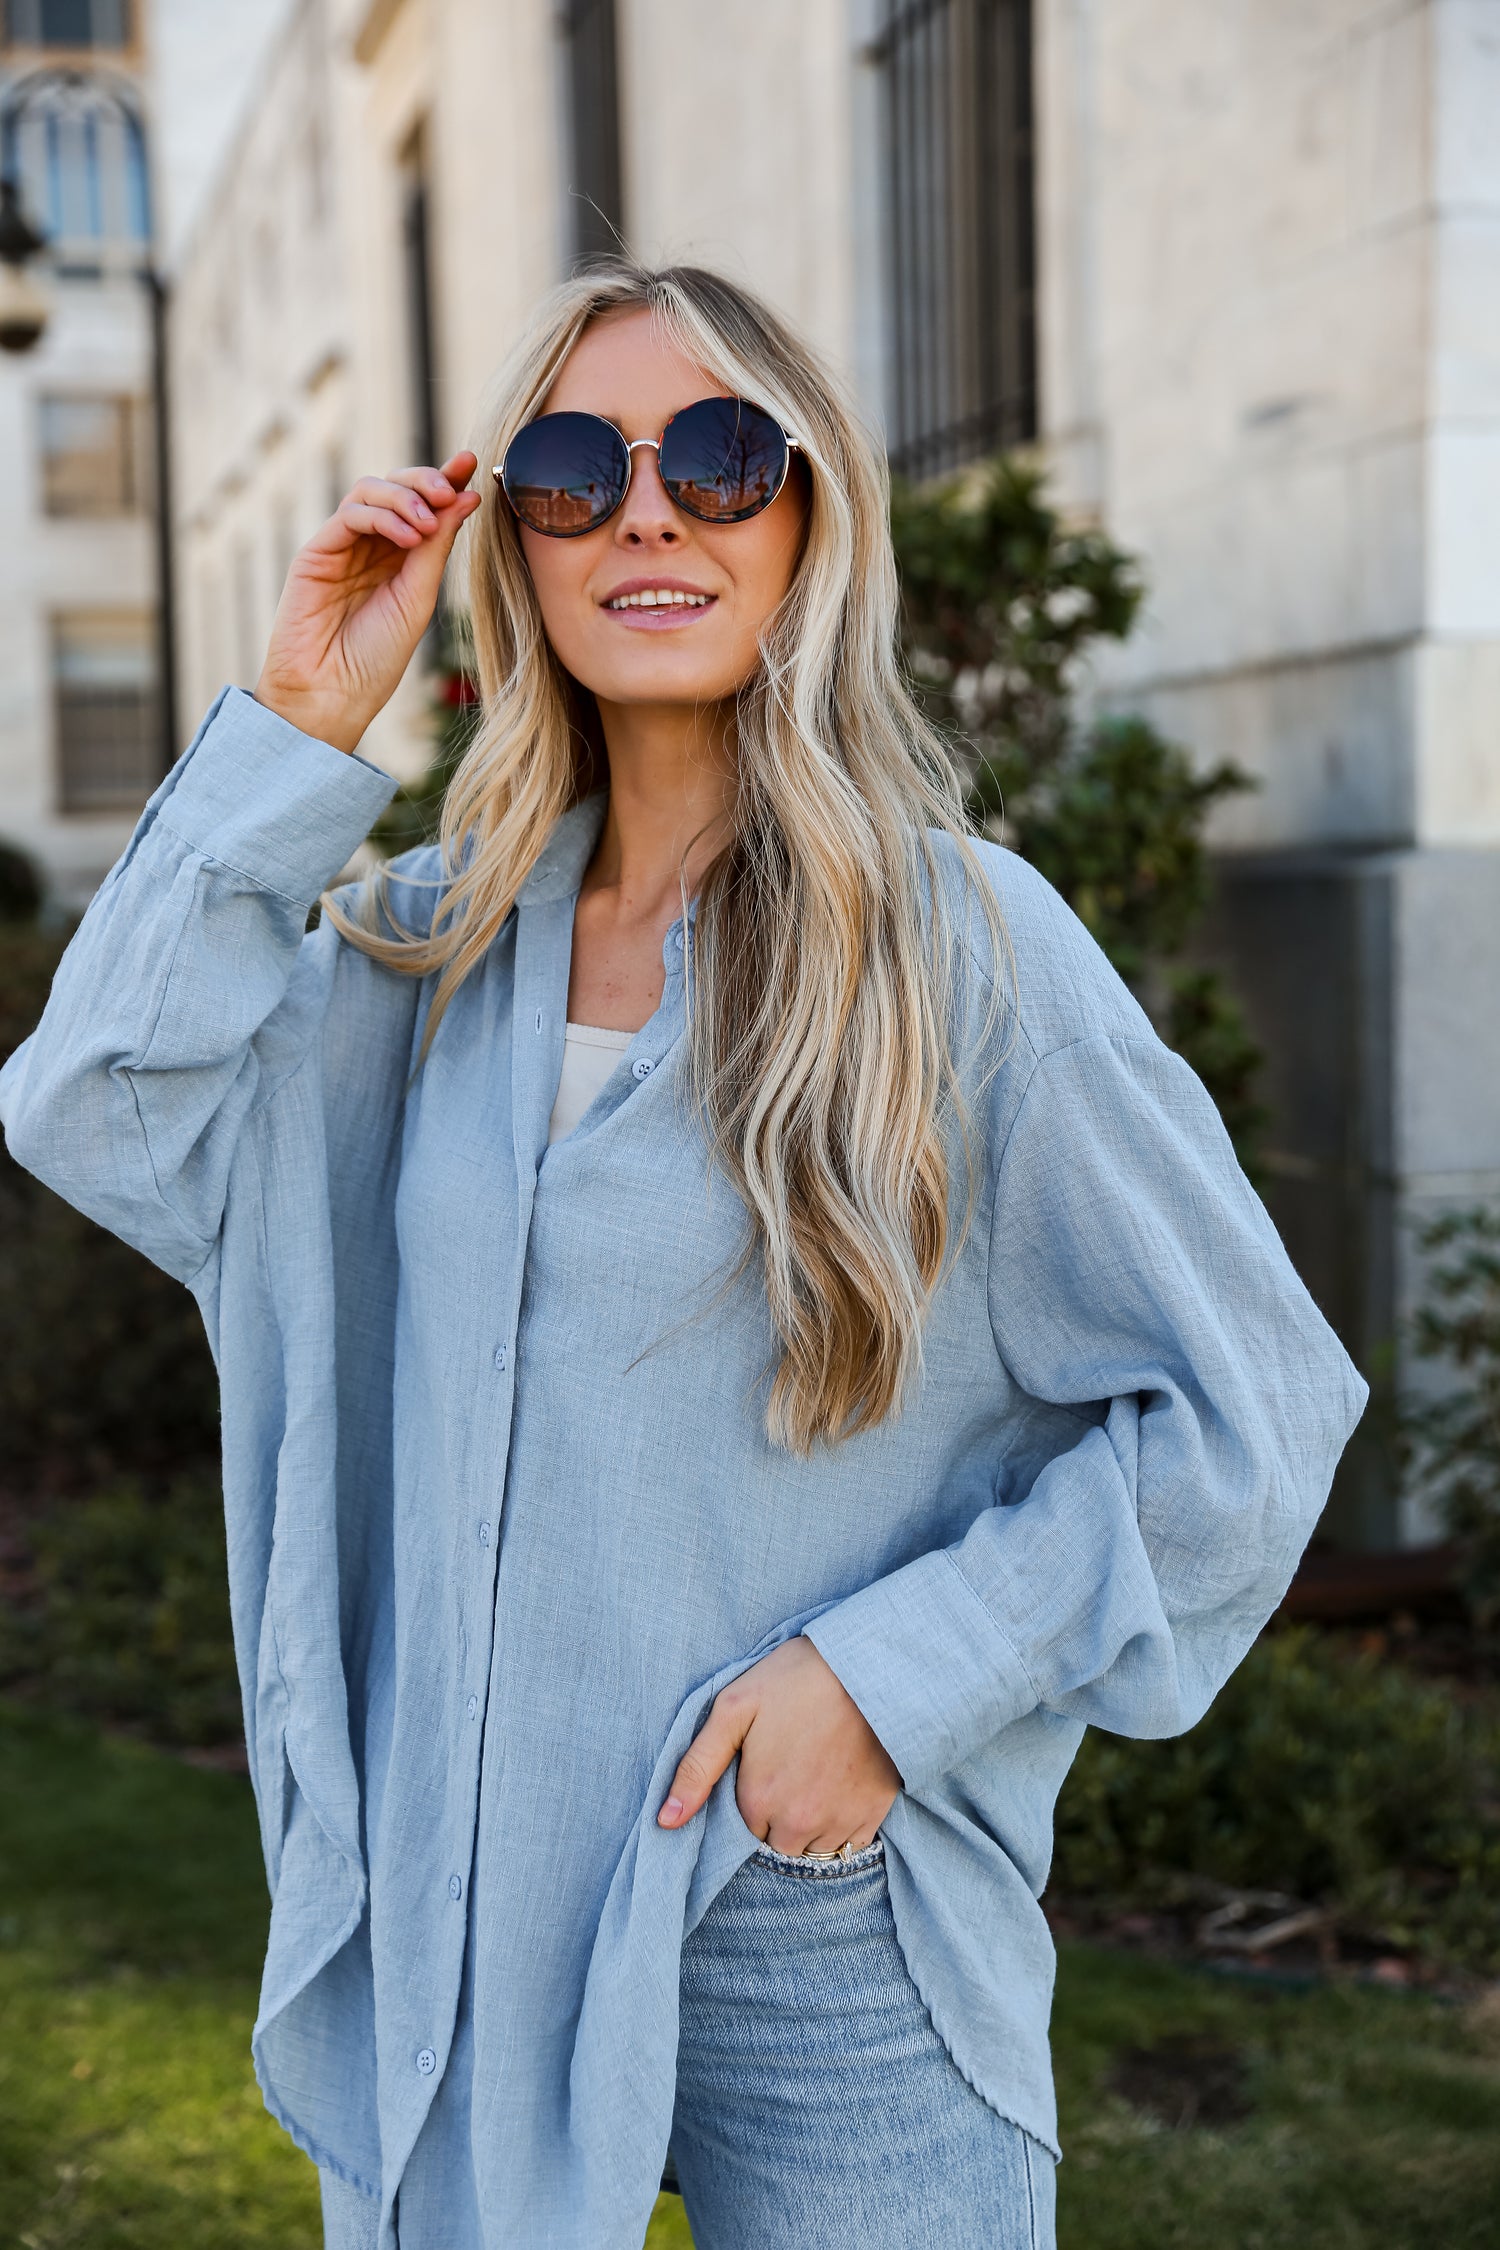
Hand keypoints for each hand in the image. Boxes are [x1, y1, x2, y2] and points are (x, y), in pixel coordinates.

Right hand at [254, 450, 483, 752]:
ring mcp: (342, 546)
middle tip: (451, 489)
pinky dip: (382, 517)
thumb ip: (437, 549)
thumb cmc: (376, 658)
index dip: (446, 480)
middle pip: (396, 487)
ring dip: (405, 497)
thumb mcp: (419, 598)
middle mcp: (371, 546)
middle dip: (426, 480)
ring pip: (371, 491)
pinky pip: (349, 514)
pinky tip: (407, 537)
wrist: (332, 694)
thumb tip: (466, 498)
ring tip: (428, 524)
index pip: (424, 506)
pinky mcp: (316, 552)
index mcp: (400, 559)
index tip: (472, 463)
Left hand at [658, 1636, 900, 1855]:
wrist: (867, 1667)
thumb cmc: (795, 1680)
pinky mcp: (871, 1816)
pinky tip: (843, 1788)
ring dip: (812, 1825)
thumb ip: (696, 1768)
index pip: (745, 1827)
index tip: (767, 1766)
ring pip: (813, 1849)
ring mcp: (837, 1824)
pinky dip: (844, 1826)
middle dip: (780, 1816)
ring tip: (818, 1776)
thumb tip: (665, 1821)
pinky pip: (850, 1846)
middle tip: (793, 1768)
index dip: (754, 1796)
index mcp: (757, 1801)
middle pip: (778, 1842)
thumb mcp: (733, 1709)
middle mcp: (797, 1824)